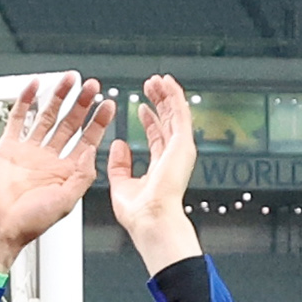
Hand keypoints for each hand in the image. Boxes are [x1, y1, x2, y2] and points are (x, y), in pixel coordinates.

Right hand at [0, 75, 109, 271]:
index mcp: (65, 172)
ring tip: (70, 80)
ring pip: (46, 116)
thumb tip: (93, 152)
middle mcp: (49, 159)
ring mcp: (29, 151)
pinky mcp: (8, 147)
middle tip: (92, 86)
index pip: (87, 140)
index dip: (98, 122)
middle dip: (82, 104)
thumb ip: (82, 176)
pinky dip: (26, 101)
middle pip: (69, 124)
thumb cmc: (29, 223)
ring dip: (59, 97)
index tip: (108, 105)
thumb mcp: (66, 201)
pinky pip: (18, 118)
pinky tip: (35, 86)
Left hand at [103, 74, 199, 264]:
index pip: (157, 137)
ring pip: (176, 114)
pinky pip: (180, 113)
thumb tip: (118, 146)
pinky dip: (174, 97)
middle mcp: (173, 157)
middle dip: (159, 102)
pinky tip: (168, 84)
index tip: (141, 107)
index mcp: (161, 167)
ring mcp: (180, 149)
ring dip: (167, 95)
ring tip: (158, 80)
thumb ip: (119, 165)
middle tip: (151, 86)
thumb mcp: (121, 185)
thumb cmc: (139, 214)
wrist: (151, 220)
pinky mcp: (182, 143)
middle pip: (168, 121)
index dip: (149, 120)